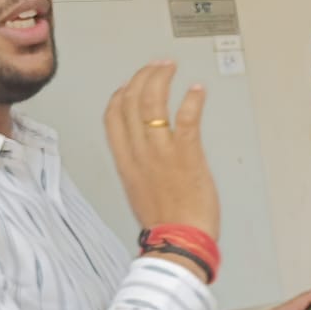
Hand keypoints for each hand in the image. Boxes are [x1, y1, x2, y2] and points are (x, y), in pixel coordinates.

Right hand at [105, 61, 220, 239]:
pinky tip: (197, 90)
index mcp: (126, 162)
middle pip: (130, 101)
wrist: (180, 243)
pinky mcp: (187, 155)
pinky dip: (192, 100)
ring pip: (152, 101)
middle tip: (157, 67)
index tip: (130, 84)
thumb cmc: (167, 224)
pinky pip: (186, 118)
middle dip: (142, 77)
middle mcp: (140, 153)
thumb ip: (142, 168)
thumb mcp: (141, 192)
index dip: (120, 94)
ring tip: (170, 67)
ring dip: (161, 78)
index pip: (113, 116)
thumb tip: (151, 159)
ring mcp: (162, 152)